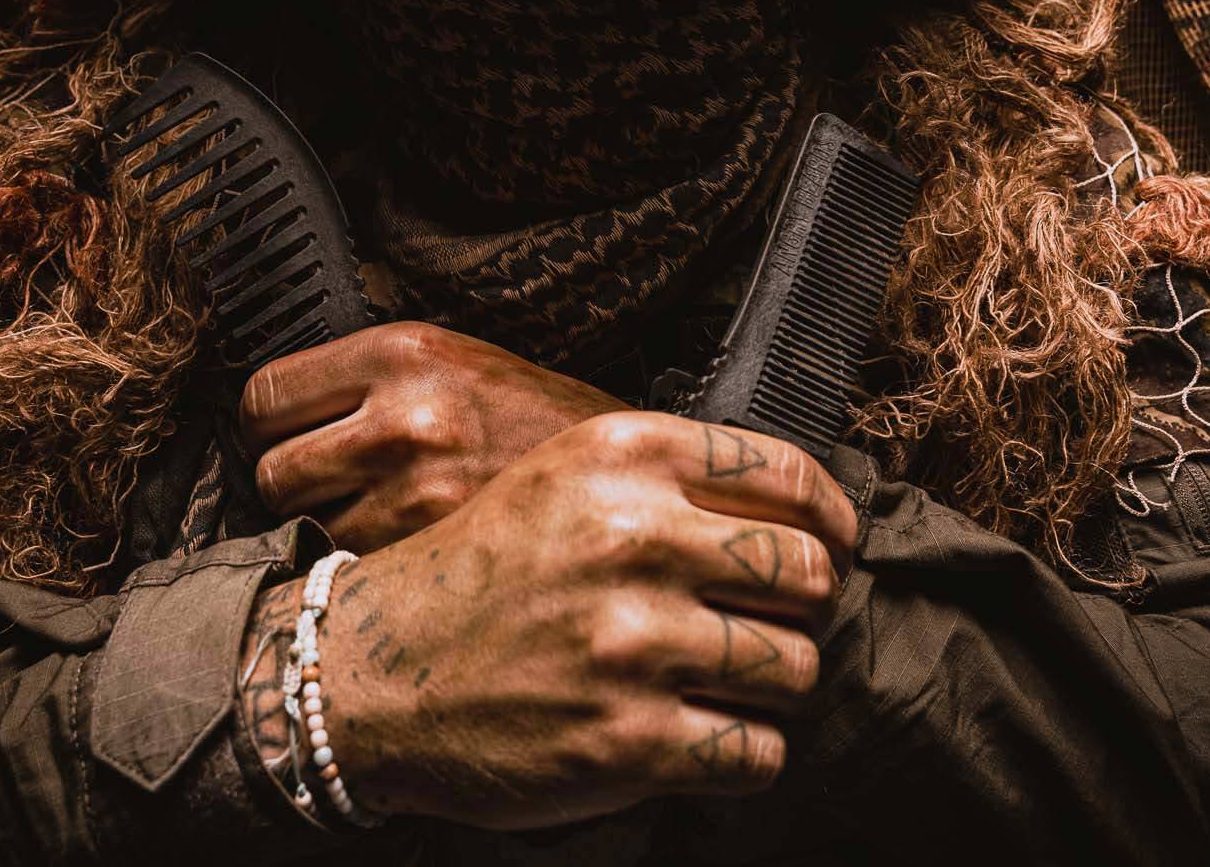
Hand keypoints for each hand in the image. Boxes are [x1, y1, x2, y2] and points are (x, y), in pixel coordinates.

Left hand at [239, 322, 627, 549]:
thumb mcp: (459, 361)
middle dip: (288, 482)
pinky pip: (348, 566)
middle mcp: (403, 416)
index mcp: (404, 352)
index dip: (265, 424)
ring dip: (323, 528)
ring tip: (373, 514)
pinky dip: (361, 563)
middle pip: (269, 469)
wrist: (627, 475)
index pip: (264, 394)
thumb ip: (372, 378)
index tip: (283, 435)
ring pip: (302, 528)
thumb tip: (284, 413)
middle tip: (327, 484)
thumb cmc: (539, 421)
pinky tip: (399, 545)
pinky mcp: (434, 553)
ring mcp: (417, 491)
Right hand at [240, 409, 857, 830]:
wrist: (376, 667)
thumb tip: (799, 506)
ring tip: (729, 678)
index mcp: (624, 457)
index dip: (831, 517)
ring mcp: (631, 643)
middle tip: (777, 618)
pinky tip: (702, 731)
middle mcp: (633, 537)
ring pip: (794, 668)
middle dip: (807, 604)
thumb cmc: (482, 567)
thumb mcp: (563, 474)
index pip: (788, 475)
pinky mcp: (625, 741)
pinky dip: (744, 750)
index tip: (833, 543)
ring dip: (775, 682)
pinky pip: (756, 753)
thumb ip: (671, 474)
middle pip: (807, 573)